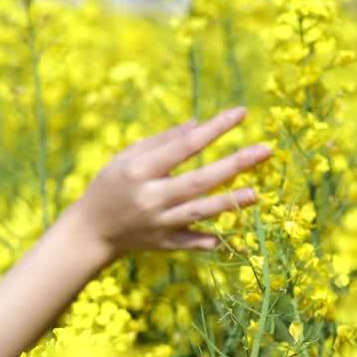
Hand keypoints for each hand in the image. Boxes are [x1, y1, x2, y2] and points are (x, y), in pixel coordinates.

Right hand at [62, 107, 271, 260]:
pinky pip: (192, 243)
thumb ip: (162, 141)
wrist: (90, 232)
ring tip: (258, 193)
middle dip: (234, 165)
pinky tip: (235, 239)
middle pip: (199, 180)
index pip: (185, 146)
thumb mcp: (127, 156)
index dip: (215, 129)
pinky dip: (211, 241)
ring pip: (200, 212)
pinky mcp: (163, 244)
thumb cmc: (110, 185)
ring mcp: (159, 223)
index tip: (241, 113)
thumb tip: (198, 124)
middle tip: (266, 150)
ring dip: (230, 203)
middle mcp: (151, 197)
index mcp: (140, 170)